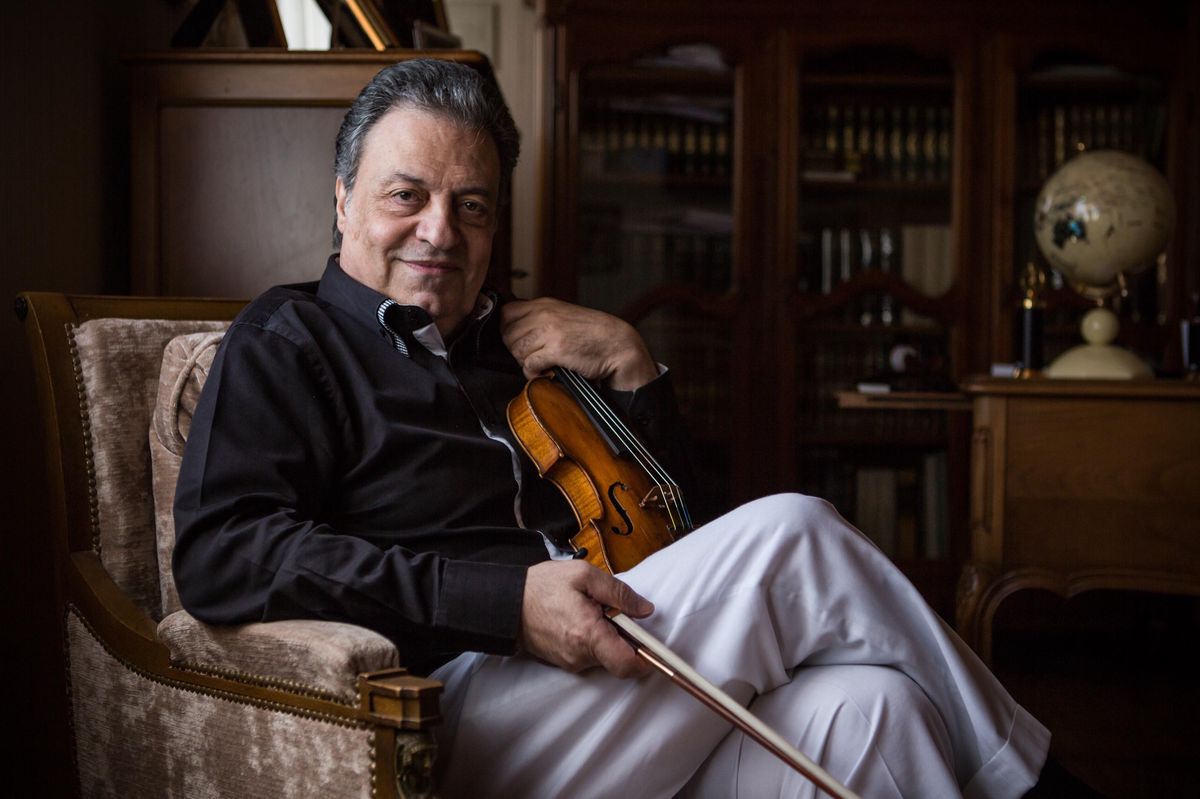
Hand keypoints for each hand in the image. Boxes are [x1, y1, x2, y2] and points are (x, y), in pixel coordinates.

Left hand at [501, 298, 657, 390]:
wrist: (617, 344)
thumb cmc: (592, 334)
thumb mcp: (563, 316)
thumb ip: (540, 318)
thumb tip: (515, 332)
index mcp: (544, 304)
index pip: (506, 313)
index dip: (507, 331)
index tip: (518, 341)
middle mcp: (544, 314)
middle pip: (508, 335)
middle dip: (517, 350)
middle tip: (532, 356)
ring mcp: (550, 331)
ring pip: (517, 351)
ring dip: (525, 362)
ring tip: (540, 364)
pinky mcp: (556, 350)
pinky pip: (529, 365)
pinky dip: (534, 373)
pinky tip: (545, 372)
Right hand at [519, 560, 654, 677]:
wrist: (505, 603)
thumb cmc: (542, 586)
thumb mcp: (584, 575)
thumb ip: (618, 593)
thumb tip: (645, 609)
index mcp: (589, 635)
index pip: (628, 664)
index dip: (647, 659)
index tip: (654, 647)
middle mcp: (580, 656)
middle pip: (618, 659)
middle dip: (625, 639)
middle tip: (614, 614)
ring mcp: (570, 662)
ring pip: (604, 656)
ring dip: (607, 638)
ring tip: (591, 611)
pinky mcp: (563, 662)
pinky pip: (589, 656)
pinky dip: (592, 640)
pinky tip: (580, 619)